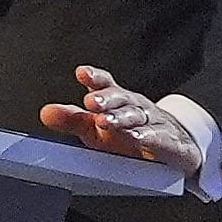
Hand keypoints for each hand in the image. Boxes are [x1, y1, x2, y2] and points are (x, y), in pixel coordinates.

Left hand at [41, 67, 221, 197]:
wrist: (175, 148)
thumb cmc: (130, 134)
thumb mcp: (97, 130)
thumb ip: (72, 121)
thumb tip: (46, 112)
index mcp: (119, 101)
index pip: (107, 85)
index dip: (96, 78)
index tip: (82, 73)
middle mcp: (136, 107)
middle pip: (122, 98)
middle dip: (107, 99)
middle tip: (91, 102)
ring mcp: (154, 124)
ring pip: (138, 117)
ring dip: (122, 118)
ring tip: (105, 121)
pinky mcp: (169, 143)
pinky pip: (160, 139)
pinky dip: (149, 138)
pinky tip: (138, 138)